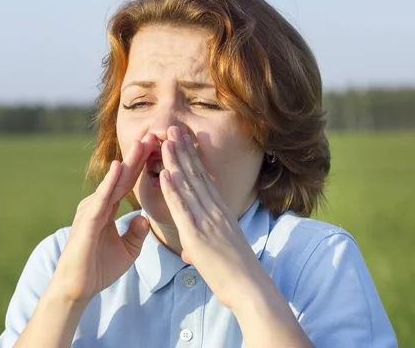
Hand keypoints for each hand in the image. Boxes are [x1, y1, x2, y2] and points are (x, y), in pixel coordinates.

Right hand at [47, 134, 155, 303]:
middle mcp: (99, 204)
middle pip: (123, 176)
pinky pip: (101, 199)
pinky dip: (110, 183)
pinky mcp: (88, 221)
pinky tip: (118, 168)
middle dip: (138, 155)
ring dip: (128, 162)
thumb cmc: (98, 268)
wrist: (78, 288)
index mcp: (108, 209)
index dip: (143, 165)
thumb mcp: (127, 250)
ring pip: (113, 182)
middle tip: (153, 133)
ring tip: (141, 142)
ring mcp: (92, 210)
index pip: (129, 182)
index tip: (157, 147)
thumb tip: (145, 219)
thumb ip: (136, 233)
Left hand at [159, 126, 262, 309]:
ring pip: (188, 185)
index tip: (184, 140)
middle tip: (173, 128)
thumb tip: (190, 250)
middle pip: (196, 174)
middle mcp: (215, 210)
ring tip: (165, 140)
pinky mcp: (197, 235)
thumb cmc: (236, 273)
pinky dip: (172, 190)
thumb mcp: (219, 252)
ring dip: (175, 161)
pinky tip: (164, 174)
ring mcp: (207, 221)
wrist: (250, 287)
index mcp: (221, 211)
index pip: (204, 178)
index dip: (192, 157)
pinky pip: (183, 208)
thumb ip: (200, 245)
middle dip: (183, 150)